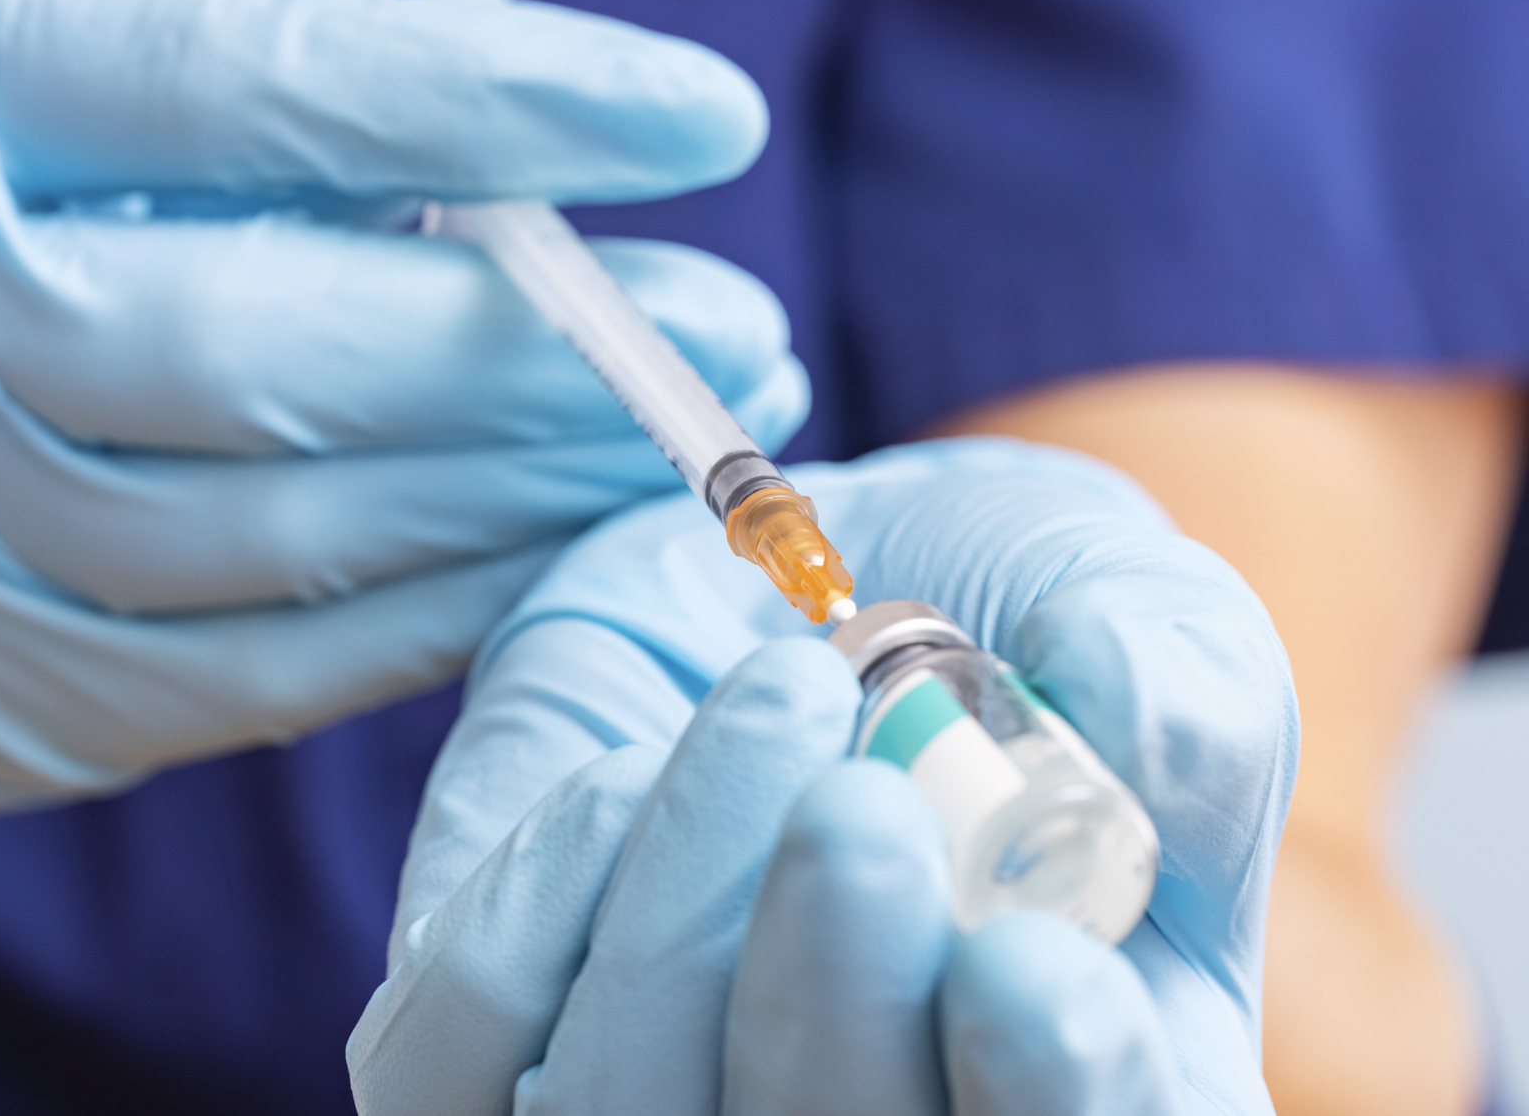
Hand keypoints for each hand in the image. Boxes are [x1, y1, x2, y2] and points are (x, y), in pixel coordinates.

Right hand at [0, 0, 803, 891]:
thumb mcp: (17, 92)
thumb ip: (254, 82)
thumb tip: (522, 75)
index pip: (243, 82)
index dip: (495, 103)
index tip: (706, 113)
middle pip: (277, 345)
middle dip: (546, 352)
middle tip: (745, 333)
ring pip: (292, 536)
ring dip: (526, 495)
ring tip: (688, 449)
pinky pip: (267, 675)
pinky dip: (437, 614)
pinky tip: (554, 557)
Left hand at [348, 438, 1295, 1113]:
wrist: (786, 575)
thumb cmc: (985, 604)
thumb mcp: (1110, 592)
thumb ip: (1174, 669)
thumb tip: (1147, 730)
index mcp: (1063, 1075)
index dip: (1057, 1102)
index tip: (1035, 968)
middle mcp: (859, 1113)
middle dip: (836, 1006)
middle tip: (860, 806)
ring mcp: (654, 1095)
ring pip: (623, 1113)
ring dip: (685, 921)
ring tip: (777, 696)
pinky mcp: (484, 1043)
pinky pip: (462, 1046)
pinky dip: (533, 906)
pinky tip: (627, 772)